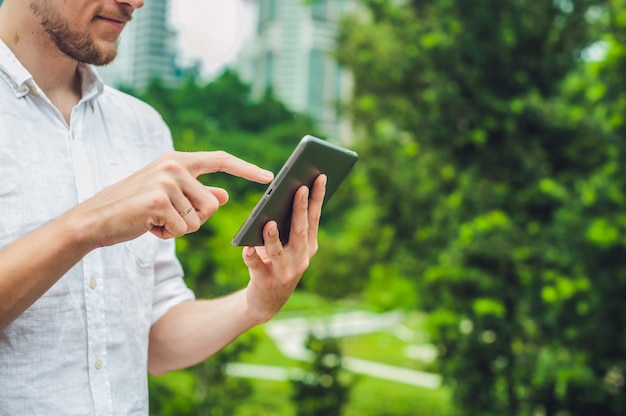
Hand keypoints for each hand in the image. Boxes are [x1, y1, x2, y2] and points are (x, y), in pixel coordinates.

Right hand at [69, 151, 273, 248]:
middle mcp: (174, 166)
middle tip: (167, 217)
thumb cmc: (134, 208)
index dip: (247, 169)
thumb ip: (197, 193)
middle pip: (212, 204)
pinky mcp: (158, 201)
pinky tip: (148, 226)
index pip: (220, 160)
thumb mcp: (169, 197)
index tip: (269, 177)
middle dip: (194, 220)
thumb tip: (224, 195)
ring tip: (155, 220)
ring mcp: (166, 182)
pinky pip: (182, 230)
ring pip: (198, 219)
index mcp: (178, 160)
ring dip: (179, 228)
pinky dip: (167, 235)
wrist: (95, 219)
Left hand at [242, 174, 326, 322]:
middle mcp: (301, 258)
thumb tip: (283, 194)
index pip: (314, 217)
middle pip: (300, 231)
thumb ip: (289, 225)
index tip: (320, 176)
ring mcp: (285, 272)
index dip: (318, 197)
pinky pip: (256, 267)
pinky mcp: (265, 281)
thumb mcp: (288, 245)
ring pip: (279, 252)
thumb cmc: (277, 262)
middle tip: (300, 188)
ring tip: (270, 223)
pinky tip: (246, 249)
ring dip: (274, 238)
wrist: (267, 300)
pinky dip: (252, 257)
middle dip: (300, 209)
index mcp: (308, 245)